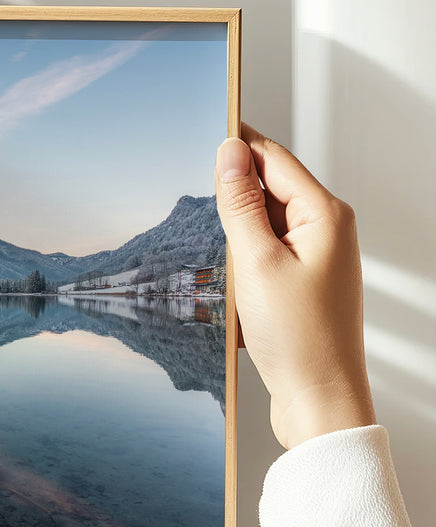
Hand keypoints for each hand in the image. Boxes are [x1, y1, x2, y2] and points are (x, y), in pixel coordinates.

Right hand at [215, 124, 375, 449]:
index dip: (237, 143)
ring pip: (263, 223)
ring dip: (235, 234)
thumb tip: (230, 152)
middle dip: (232, 194)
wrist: (319, 400)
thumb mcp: (257, 263)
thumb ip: (241, 203)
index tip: (204, 125)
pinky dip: (242, 260)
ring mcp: (316, 257)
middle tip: (199, 207)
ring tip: (222, 263)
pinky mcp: (302, 281)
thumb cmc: (298, 338)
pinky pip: (265, 252)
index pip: (273, 158)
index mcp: (325, 215)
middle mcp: (327, 230)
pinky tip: (231, 284)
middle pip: (268, 188)